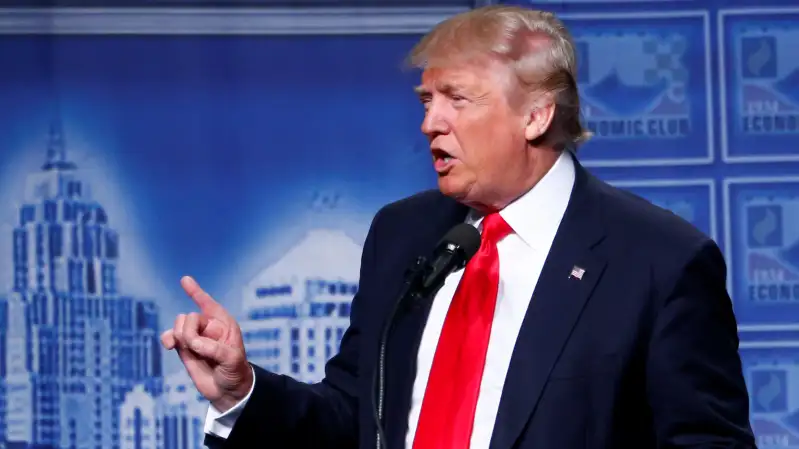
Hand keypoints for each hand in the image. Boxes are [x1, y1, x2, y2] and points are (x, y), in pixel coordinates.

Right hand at [161, 276, 252, 412]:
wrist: (227, 391)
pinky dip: (167, 338)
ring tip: (190, 351)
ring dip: (180, 336)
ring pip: (179, 325)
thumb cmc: (235, 372)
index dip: (196, 293)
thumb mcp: (232, 359)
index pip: (209, 304)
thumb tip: (192, 343)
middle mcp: (209, 327)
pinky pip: (170, 336)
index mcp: (224, 324)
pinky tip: (168, 345)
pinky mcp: (184, 348)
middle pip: (190, 317)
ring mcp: (195, 337)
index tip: (185, 280)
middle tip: (199, 349)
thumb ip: (214, 349)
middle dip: (190, 332)